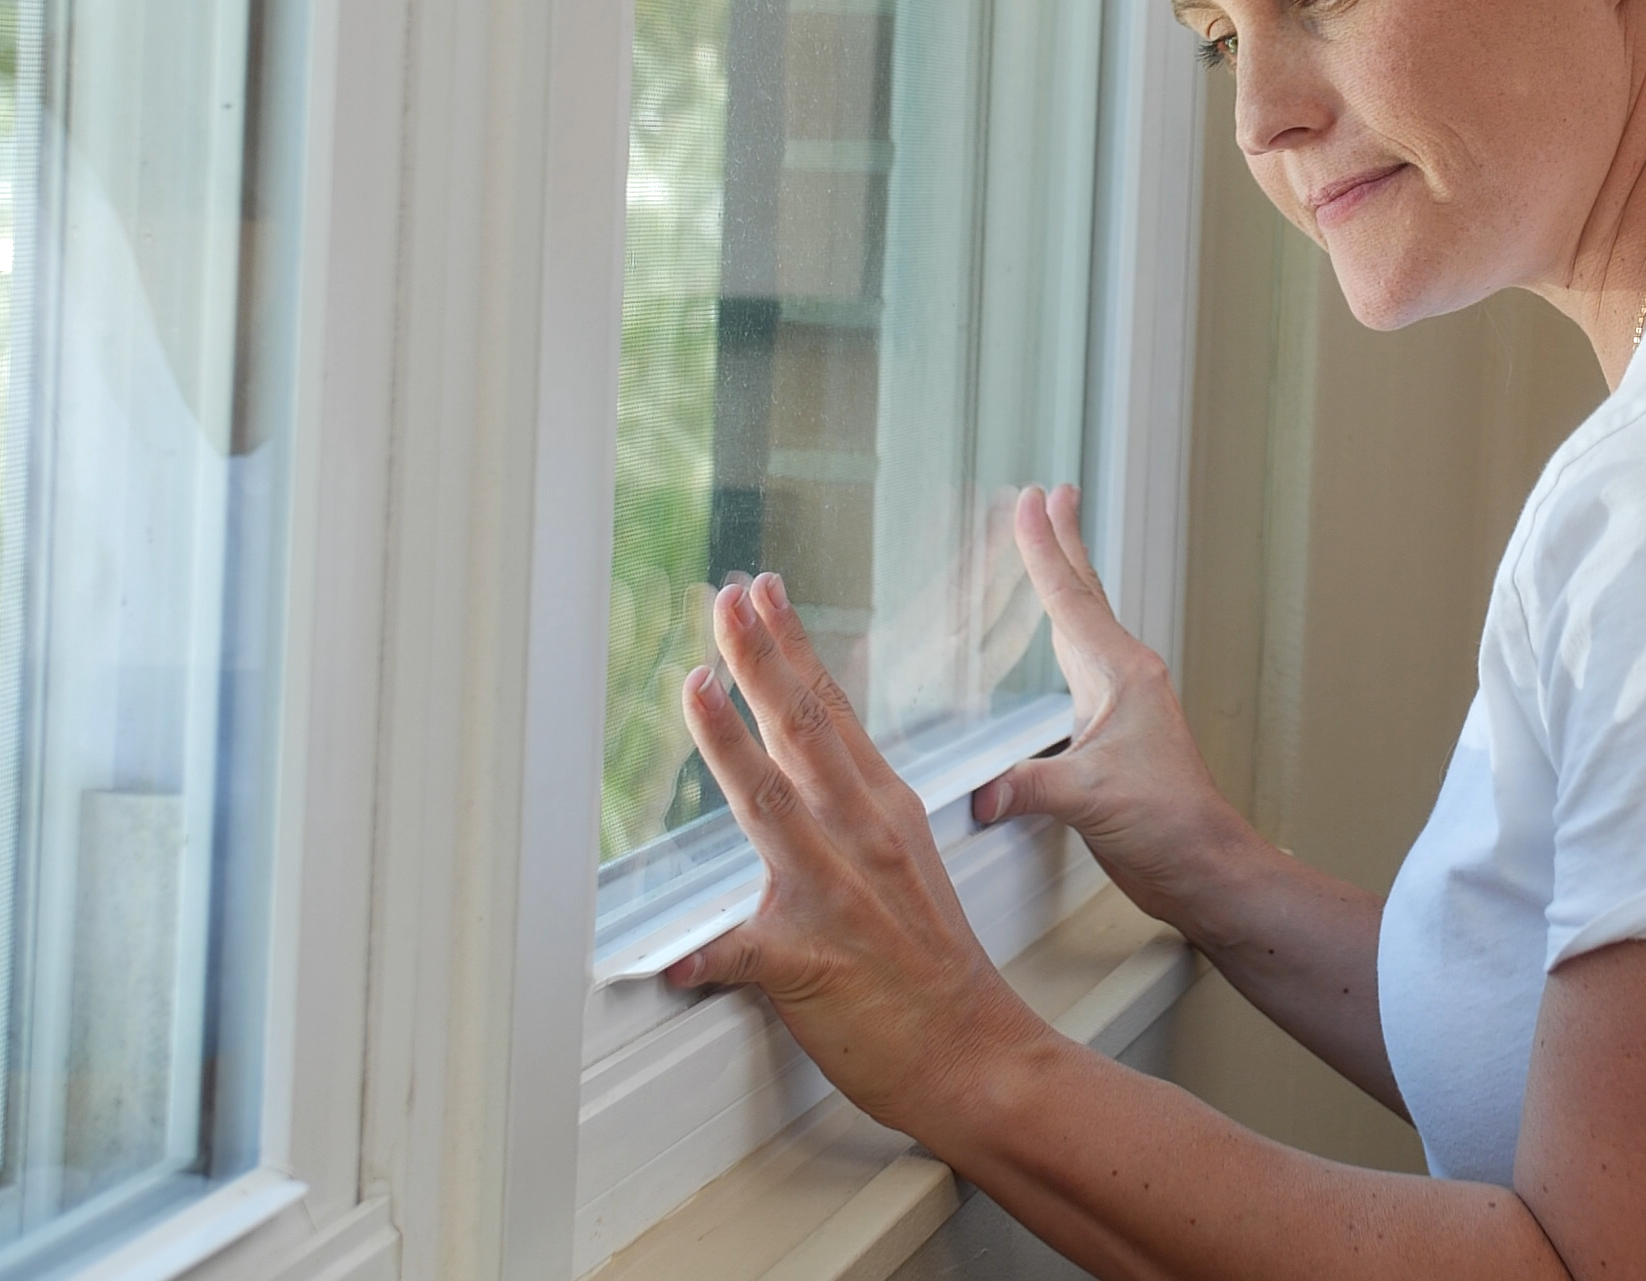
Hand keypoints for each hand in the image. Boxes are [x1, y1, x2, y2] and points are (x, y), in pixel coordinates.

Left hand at [667, 572, 1045, 1130]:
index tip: (764, 594)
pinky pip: (746, 955)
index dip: (792, 647)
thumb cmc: (937, 967)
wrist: (976, 1051)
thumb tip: (805, 777)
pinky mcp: (812, 965)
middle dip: (759, 659)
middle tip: (726, 600)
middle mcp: (863, 838)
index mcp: (884, 810)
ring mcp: (838, 897)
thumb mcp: (907, 862)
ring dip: (731, 744)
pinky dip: (706, 955)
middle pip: (803, 732)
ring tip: (697, 687)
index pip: (830, 710)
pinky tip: (670, 956)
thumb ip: (854, 815)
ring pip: (775, 806)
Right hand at [969, 486, 1256, 934]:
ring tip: (1052, 550)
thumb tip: (984, 789)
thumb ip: (1032, 789)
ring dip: (1066, 585)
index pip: (1071, 598)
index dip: (1044, 549)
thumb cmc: (1168, 826)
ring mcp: (1120, 705)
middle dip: (1063, 544)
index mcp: (1122, 675)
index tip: (1030, 499)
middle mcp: (1124, 680)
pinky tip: (1057, 645)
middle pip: (1084, 595)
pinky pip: (1080, 665)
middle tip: (1051, 494)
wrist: (1201, 864)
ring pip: (1084, 627)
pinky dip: (1063, 638)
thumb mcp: (1092, 800)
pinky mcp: (1112, 734)